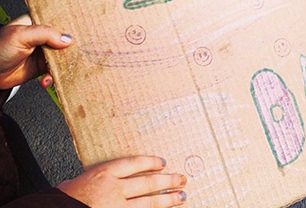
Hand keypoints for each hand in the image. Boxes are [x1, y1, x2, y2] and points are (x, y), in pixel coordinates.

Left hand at [0, 15, 71, 89]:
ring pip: (62, 57)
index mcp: (38, 23)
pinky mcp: (41, 67)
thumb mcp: (21, 36)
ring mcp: (43, 52)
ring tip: (57, 71)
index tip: (82, 35)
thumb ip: (45, 34)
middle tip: (75, 56)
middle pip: (65, 41)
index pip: (60, 22)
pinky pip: (55, 71)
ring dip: (63, 66)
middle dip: (70, 50)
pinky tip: (46, 80)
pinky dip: (53, 77)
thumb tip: (67, 38)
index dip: (71, 28)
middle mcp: (43, 37)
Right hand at [58, 156, 186, 207]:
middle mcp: (113, 189)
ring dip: (168, 199)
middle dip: (168, 181)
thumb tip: (118, 178)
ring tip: (181, 196)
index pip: (134, 163)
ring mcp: (116, 207)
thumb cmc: (63, 198)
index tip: (163, 161)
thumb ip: (102, 178)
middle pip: (148, 182)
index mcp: (104, 173)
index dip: (151, 162)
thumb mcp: (81, 181)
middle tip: (182, 178)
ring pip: (149, 202)